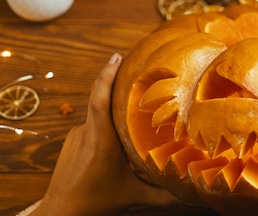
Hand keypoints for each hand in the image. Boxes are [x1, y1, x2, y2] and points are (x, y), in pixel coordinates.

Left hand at [30, 53, 180, 215]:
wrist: (60, 213)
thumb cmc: (96, 204)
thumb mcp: (134, 199)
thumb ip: (165, 196)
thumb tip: (197, 196)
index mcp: (101, 142)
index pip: (100, 101)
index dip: (106, 76)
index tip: (117, 57)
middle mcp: (87, 133)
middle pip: (100, 98)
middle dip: (116, 80)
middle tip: (135, 65)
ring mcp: (77, 135)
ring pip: (99, 114)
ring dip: (115, 106)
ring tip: (135, 102)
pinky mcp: (72, 140)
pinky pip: (92, 123)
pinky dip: (106, 122)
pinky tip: (120, 130)